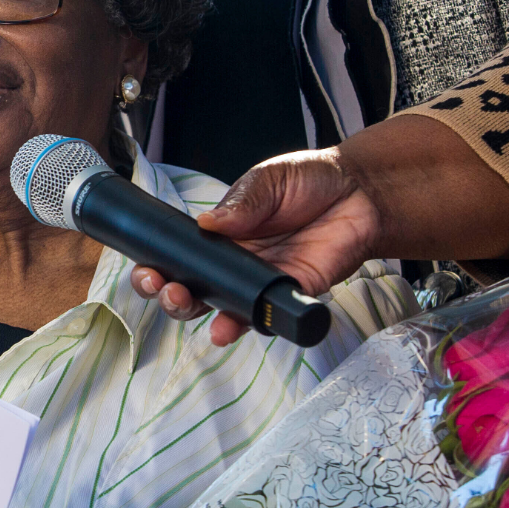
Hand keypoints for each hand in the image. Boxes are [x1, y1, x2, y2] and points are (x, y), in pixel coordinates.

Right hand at [131, 148, 380, 345]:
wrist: (360, 192)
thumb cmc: (310, 181)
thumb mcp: (267, 180)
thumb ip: (240, 204)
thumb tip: (206, 223)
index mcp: (220, 235)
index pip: (179, 256)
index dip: (157, 266)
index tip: (147, 268)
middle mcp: (235, 263)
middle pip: (191, 289)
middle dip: (168, 294)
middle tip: (165, 288)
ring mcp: (260, 281)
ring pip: (220, 309)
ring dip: (198, 314)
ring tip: (186, 305)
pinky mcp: (290, 293)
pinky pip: (264, 317)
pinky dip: (244, 325)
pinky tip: (227, 327)